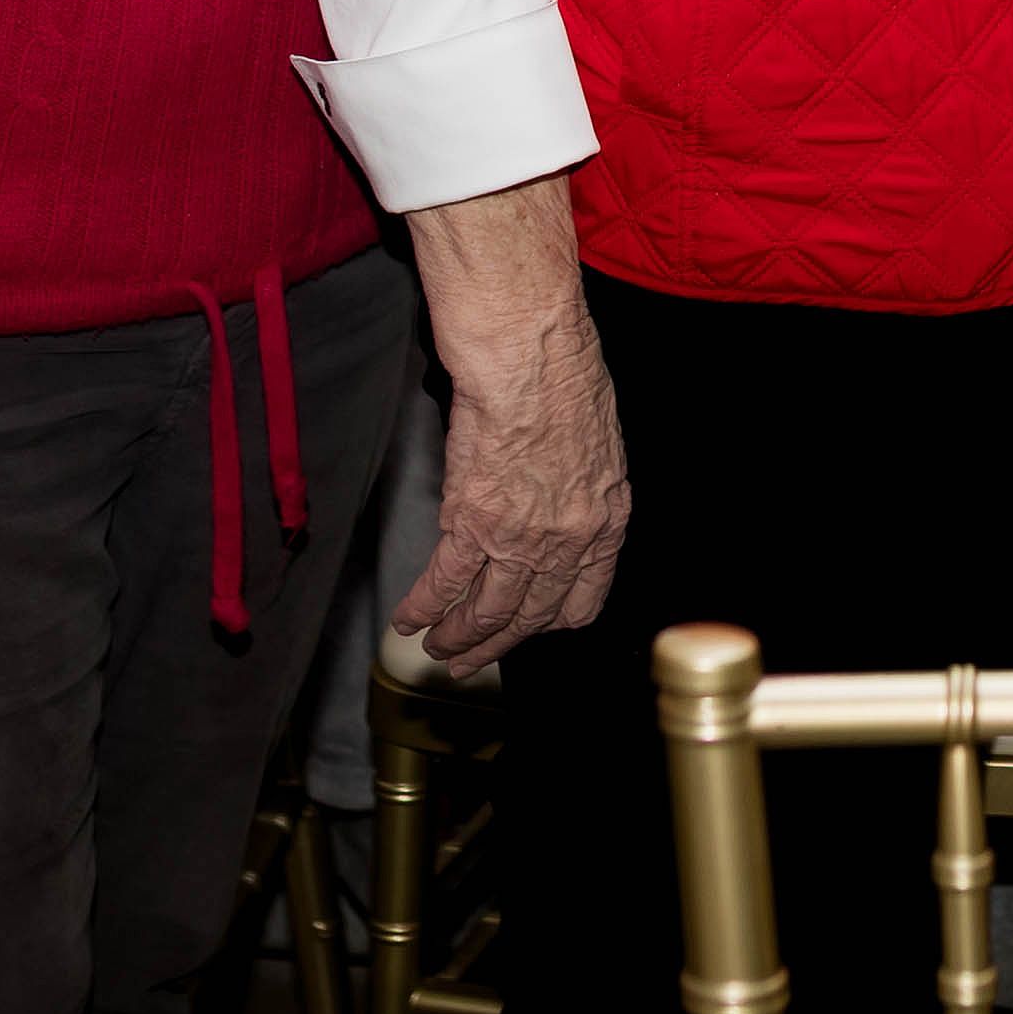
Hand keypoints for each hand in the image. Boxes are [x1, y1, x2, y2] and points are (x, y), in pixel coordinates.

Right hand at [399, 178, 632, 674]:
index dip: (550, 622)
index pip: (582, 601)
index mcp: (605, 520)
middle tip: (470, 661)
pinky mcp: (472, 523)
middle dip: (497, 645)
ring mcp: (520, 538)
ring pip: (486, 611)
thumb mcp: (596, 443)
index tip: (531, 628)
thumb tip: (552, 506)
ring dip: (458, 638)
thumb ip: (577, 490)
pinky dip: (423, 606)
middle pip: (529, 616)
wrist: (530, 352)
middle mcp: (567, 540)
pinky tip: (407, 619)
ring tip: (438, 650)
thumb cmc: (564, 375)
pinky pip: (445, 581)